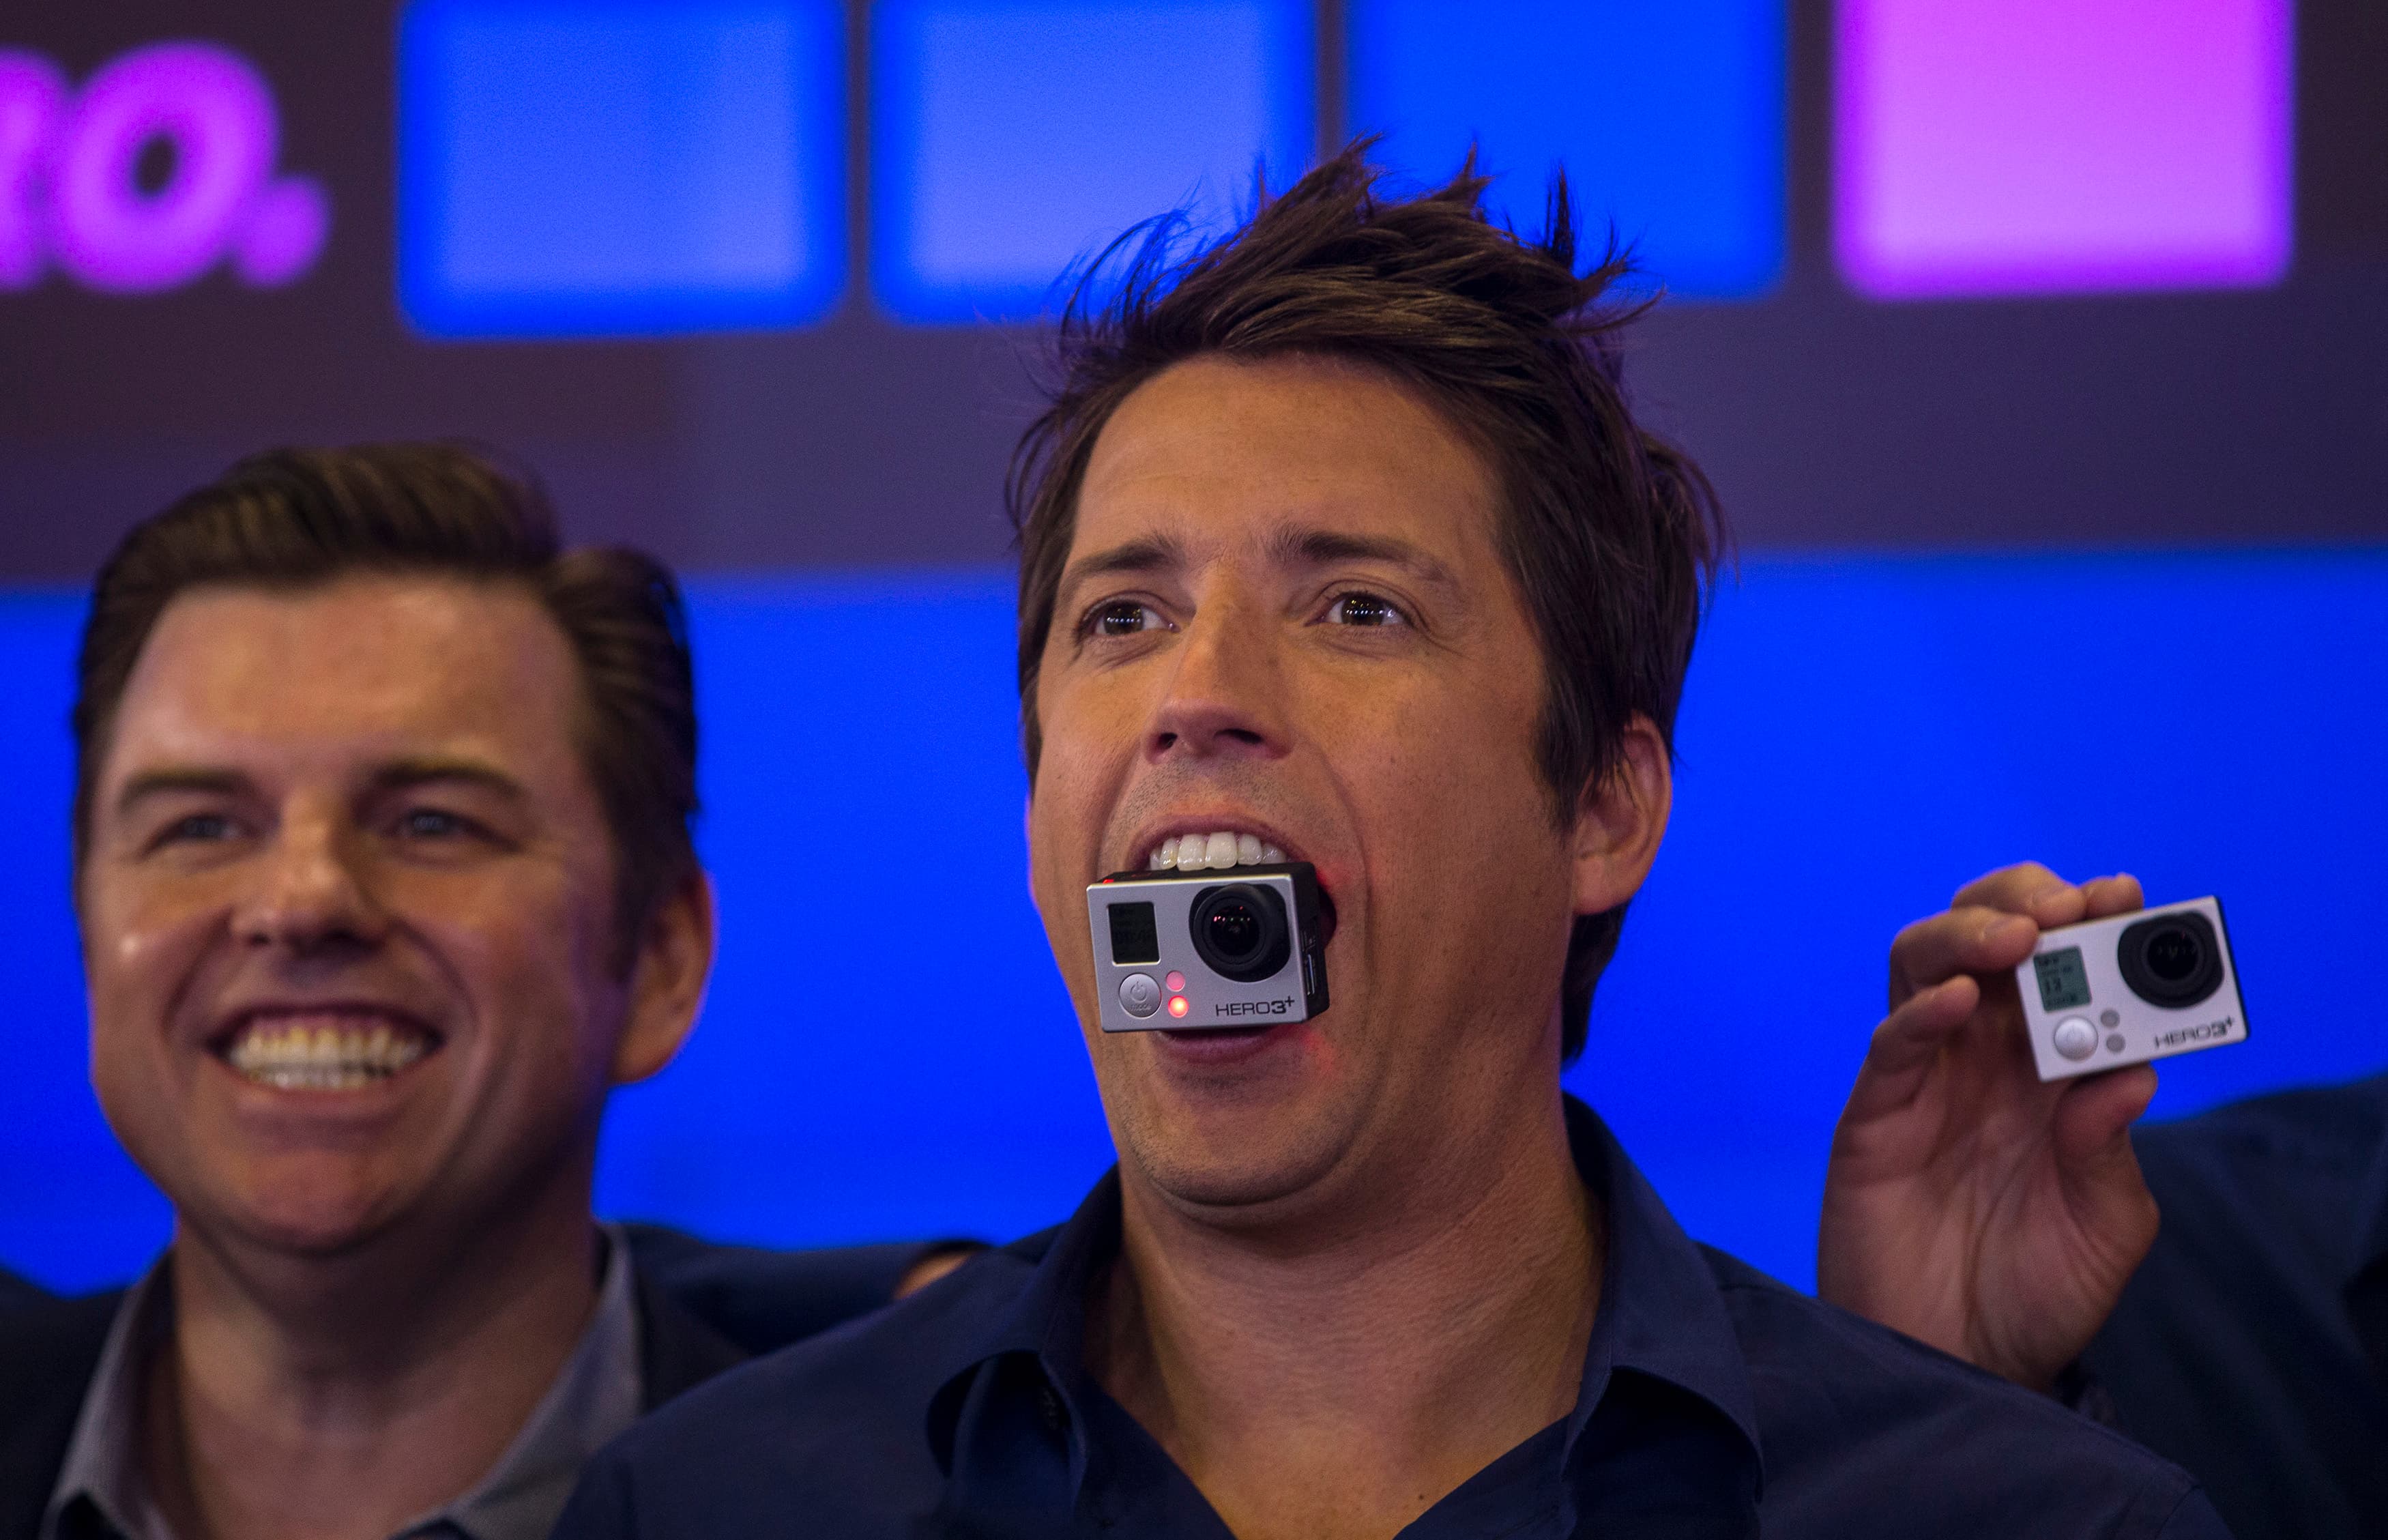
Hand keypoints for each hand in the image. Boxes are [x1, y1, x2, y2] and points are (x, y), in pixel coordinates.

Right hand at [1816, 864, 2158, 1390]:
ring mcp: (1926, 1080)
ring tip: (2016, 939)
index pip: (2069, 970)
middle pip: (1986, 938)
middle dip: (2025, 903)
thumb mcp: (2106, 1229)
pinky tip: (1958, 1005)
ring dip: (1968, 934)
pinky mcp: (1875, 1115)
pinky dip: (1920, 1012)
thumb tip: (2128, 1075)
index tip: (2121, 894)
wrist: (1961, 1363)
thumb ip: (2111, 1153)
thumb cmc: (2038, 1294)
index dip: (2091, 923)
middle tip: (2065, 906)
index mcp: (2053, 1074)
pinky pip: (1890, 1045)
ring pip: (1925, 964)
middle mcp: (1987, 1060)